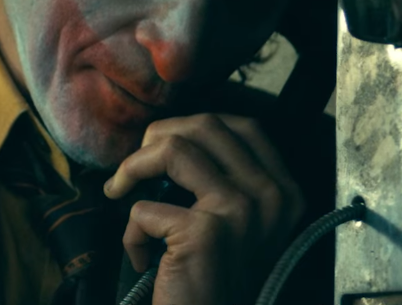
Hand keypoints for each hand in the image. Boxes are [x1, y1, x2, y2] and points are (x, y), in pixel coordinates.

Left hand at [103, 113, 304, 304]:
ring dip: (132, 167)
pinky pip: (145, 207)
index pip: (244, 125)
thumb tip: (176, 135)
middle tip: (134, 164)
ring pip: (174, 148)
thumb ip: (224, 175)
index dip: (196, 125)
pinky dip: (131, 231)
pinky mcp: (205, 233)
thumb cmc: (216, 277)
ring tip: (119, 189)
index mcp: (283, 188)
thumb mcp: (238, 219)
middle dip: (159, 135)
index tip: (166, 143)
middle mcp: (271, 195)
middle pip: (207, 124)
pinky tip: (141, 258)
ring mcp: (241, 210)